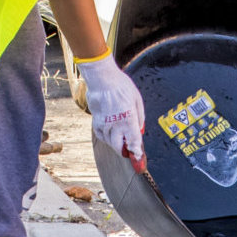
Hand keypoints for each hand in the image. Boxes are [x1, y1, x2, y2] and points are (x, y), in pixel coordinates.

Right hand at [80, 52, 147, 172]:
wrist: (102, 78)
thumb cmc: (121, 85)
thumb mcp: (137, 99)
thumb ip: (140, 117)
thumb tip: (140, 129)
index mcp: (128, 119)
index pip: (133, 142)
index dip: (136, 152)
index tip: (138, 158)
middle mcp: (115, 125)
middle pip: (119, 147)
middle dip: (125, 151)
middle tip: (129, 150)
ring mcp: (104, 124)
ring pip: (109, 142)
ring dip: (116, 144)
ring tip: (121, 139)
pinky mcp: (95, 121)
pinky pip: (101, 135)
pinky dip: (107, 138)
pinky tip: (111, 134)